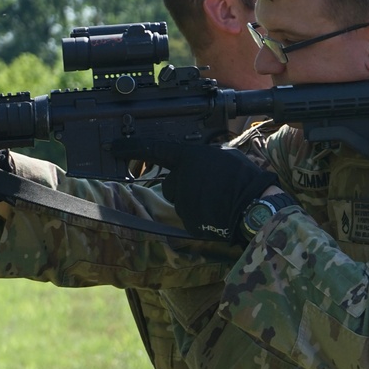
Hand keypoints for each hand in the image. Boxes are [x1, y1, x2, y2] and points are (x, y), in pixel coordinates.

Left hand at [111, 139, 277, 242]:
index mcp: (189, 158)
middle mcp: (180, 179)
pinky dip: (201, 213)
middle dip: (184, 183)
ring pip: (181, 199)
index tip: (114, 147)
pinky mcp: (188, 221)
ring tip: (217, 199)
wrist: (254, 208)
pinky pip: (190, 214)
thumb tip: (197, 159)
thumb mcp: (225, 154)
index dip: (132, 148)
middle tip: (209, 184)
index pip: (155, 150)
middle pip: (171, 181)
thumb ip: (204, 155)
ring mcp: (183, 202)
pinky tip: (217, 211)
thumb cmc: (244, 178)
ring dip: (193, 198)